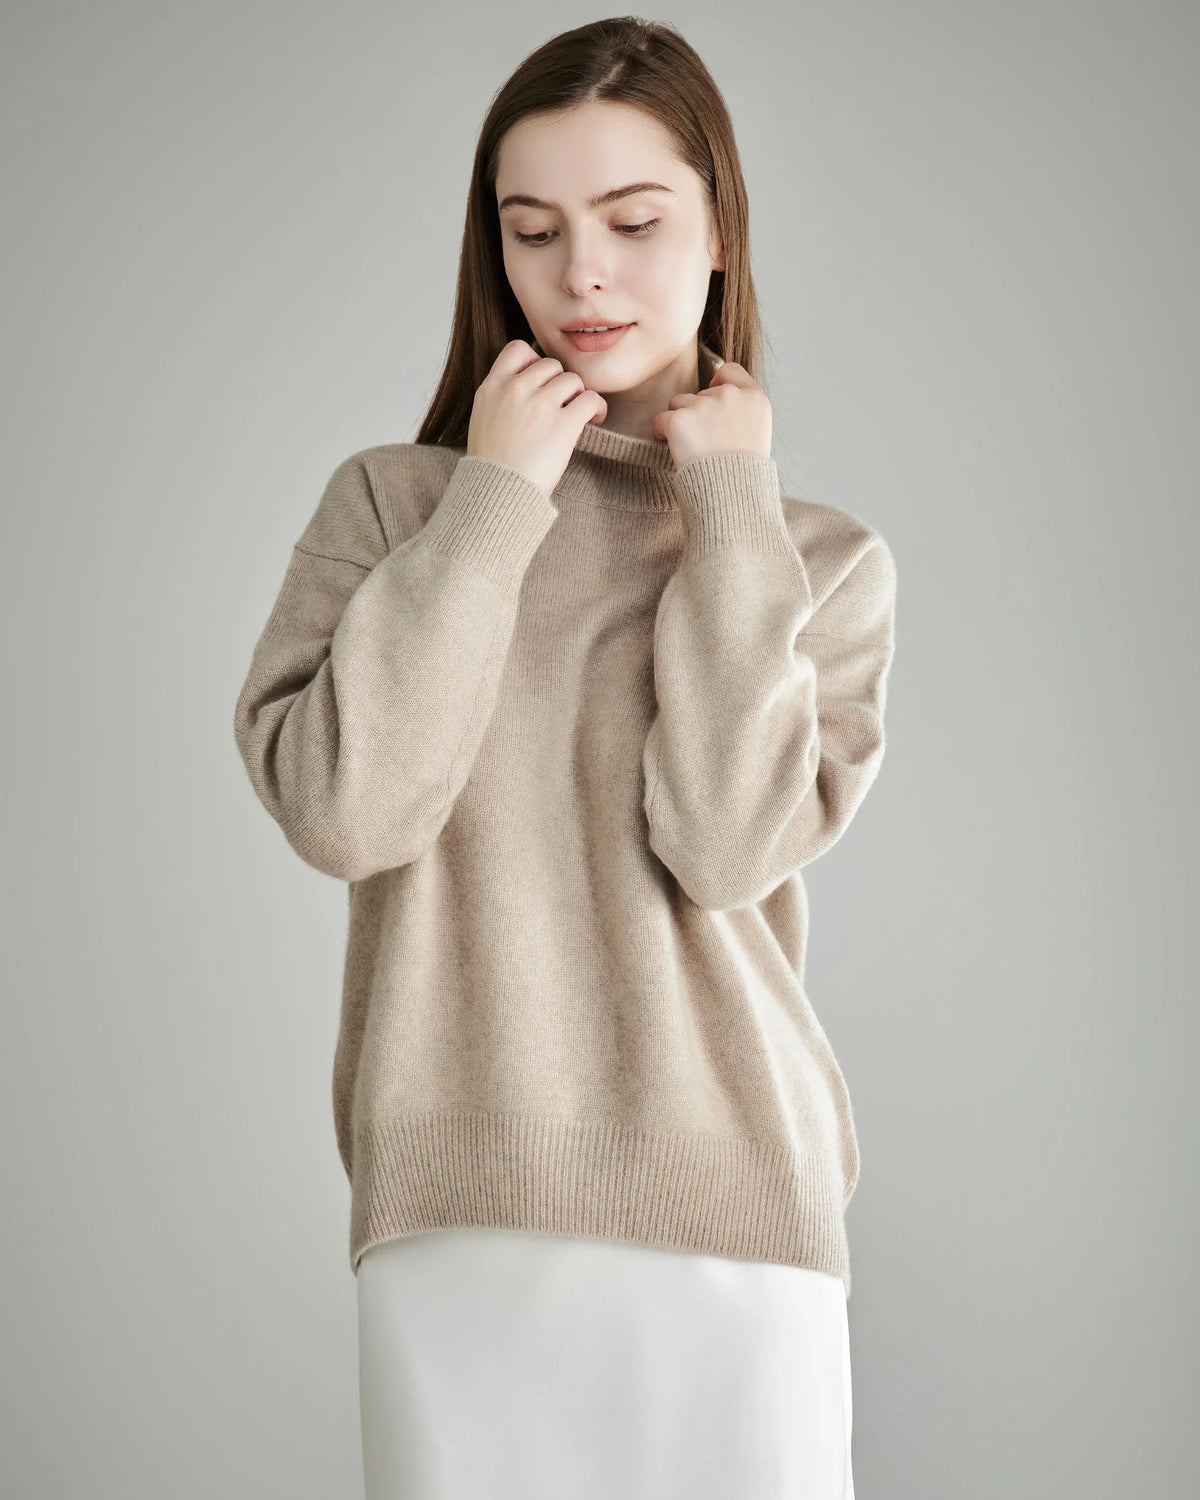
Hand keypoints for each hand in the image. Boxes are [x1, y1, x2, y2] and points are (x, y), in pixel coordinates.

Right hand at [467, 340, 607, 498]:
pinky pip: (591, 399)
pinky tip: (594, 420)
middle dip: (559, 383)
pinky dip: (597, 408)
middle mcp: (515, 389)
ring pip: (573, 380)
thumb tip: (529, 388)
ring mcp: (540, 405)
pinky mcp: (563, 424)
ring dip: (578, 396)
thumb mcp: (483, 421)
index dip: (534, 361)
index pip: (518, 349)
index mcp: (492, 387)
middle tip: (563, 406)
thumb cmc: (492, 468)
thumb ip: (502, 399)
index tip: (540, 383)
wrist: (497, 494)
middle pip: (551, 365)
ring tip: (578, 416)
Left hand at [651, 359, 771, 467]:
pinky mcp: (680, 419)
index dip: (717, 384)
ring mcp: (704, 405)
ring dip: (681, 423)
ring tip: (695, 450)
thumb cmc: (745, 475)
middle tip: (708, 446)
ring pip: (678, 403)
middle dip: (698, 414)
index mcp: (755, 399)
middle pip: (701, 393)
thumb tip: (716, 396)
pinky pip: (661, 420)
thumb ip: (741, 411)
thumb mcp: (757, 434)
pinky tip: (677, 452)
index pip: (729, 371)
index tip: (713, 404)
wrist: (733, 496)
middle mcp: (731, 396)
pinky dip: (663, 435)